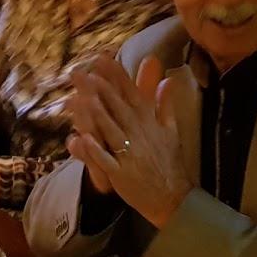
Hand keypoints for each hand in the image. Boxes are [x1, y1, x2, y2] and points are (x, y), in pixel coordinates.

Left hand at [67, 54, 190, 227]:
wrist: (174, 198)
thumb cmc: (168, 162)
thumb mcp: (171, 131)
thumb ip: (166, 104)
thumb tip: (168, 79)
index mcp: (149, 124)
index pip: (133, 95)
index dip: (118, 76)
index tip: (103, 58)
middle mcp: (139, 136)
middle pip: (119, 109)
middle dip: (102, 89)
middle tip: (85, 71)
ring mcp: (130, 155)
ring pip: (111, 131)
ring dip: (98, 115)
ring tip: (82, 97)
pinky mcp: (121, 174)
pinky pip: (107, 161)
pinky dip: (96, 150)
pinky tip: (83, 139)